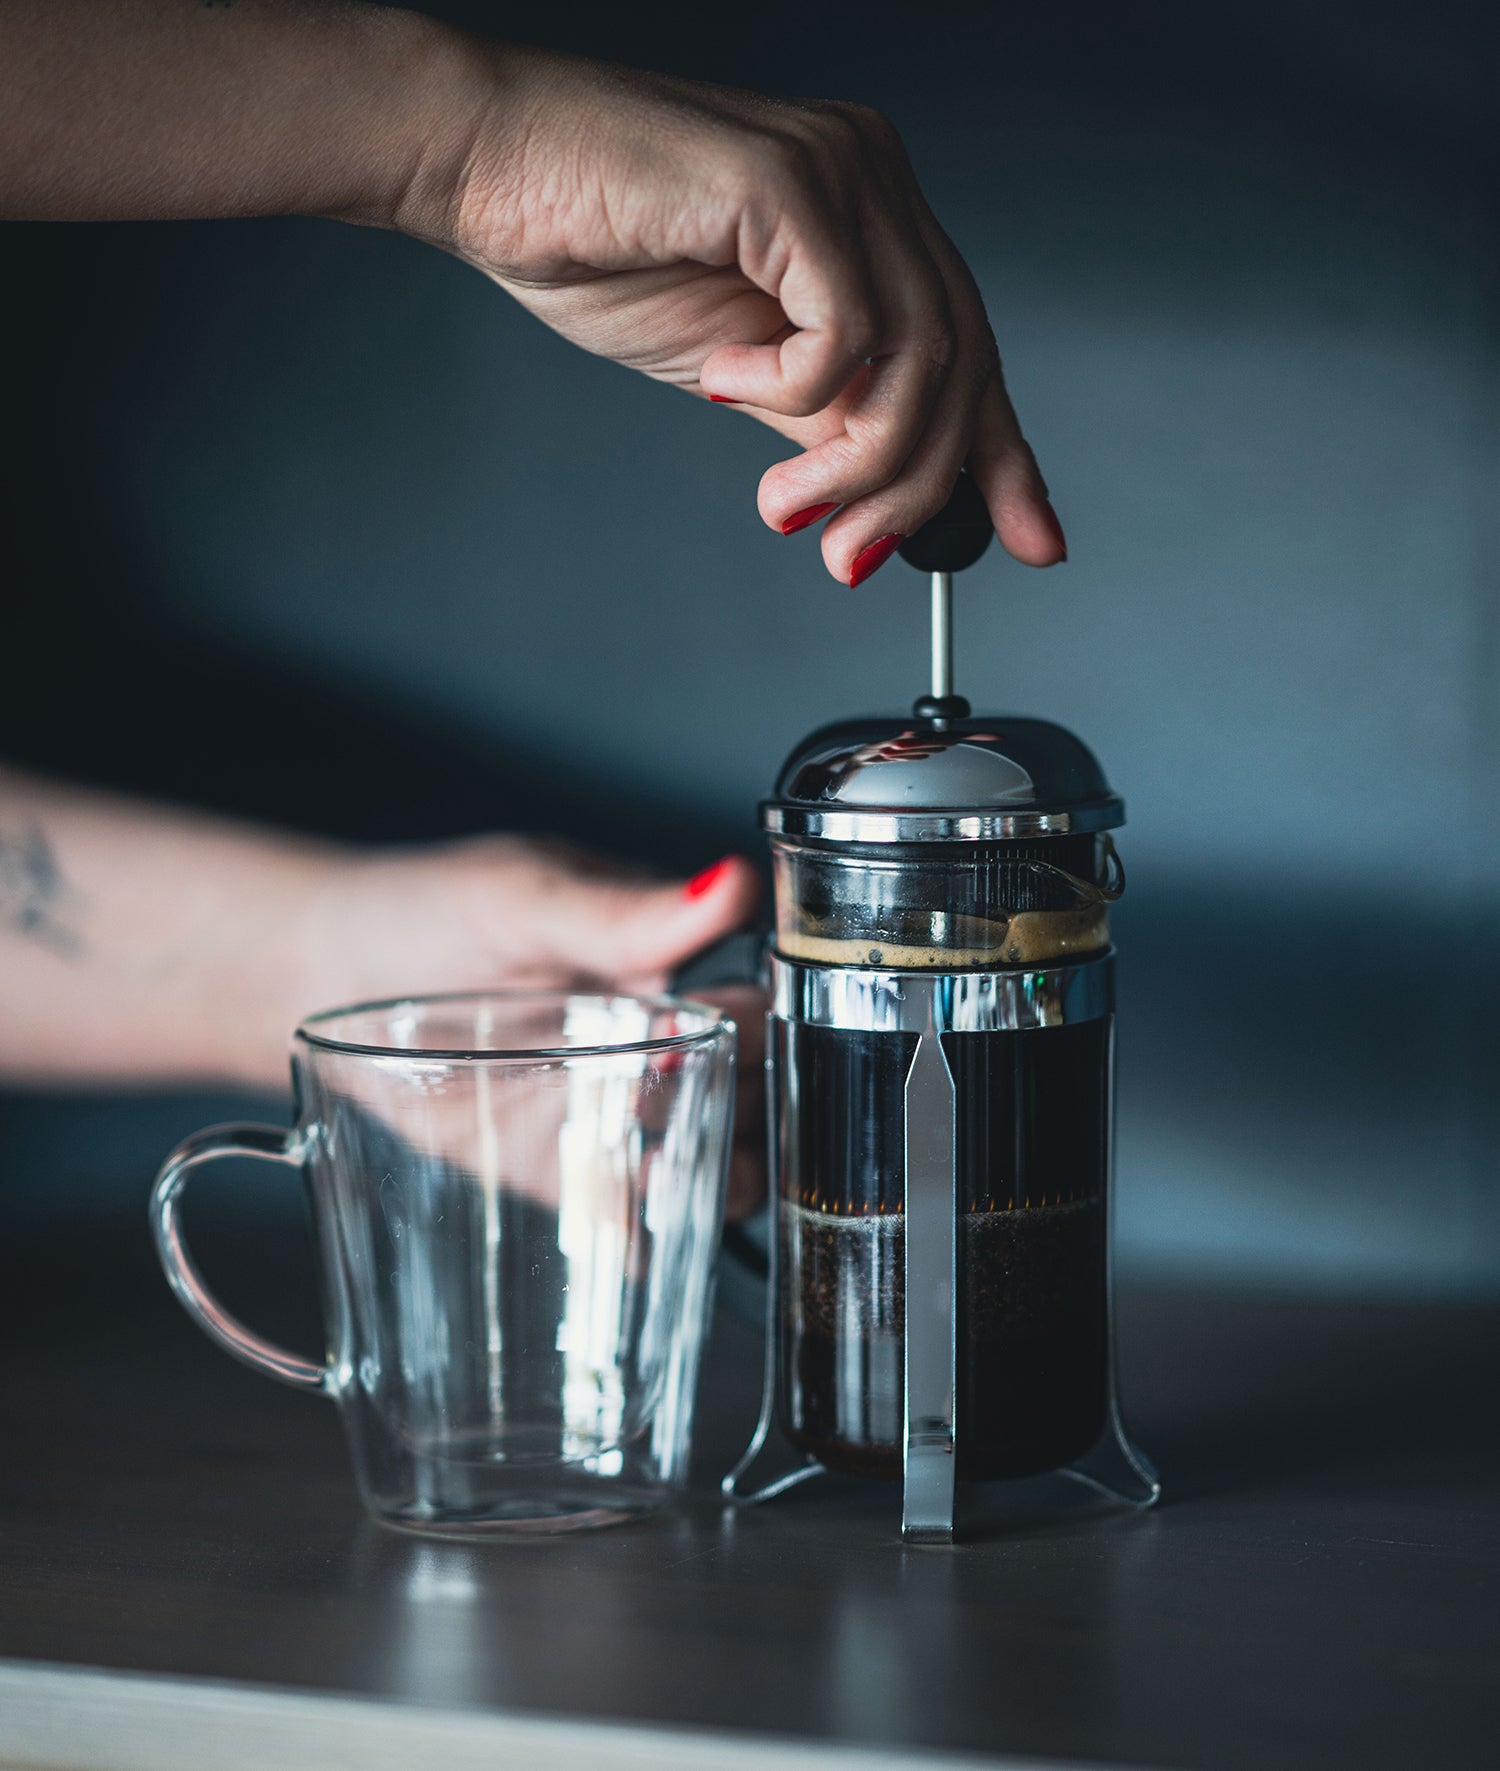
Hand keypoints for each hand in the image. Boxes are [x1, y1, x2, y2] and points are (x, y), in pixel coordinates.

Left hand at [282, 838, 766, 1218]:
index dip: (779, 1022)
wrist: (314, 973)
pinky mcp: (557, 1171)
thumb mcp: (522, 897)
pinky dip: (646, 1239)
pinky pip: (623, 1215)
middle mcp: (648, 1039)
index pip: (760, 996)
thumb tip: (729, 884)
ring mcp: (606, 1110)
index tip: (762, 1037)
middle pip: (751, 1085)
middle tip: (722, 1105)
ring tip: (689, 1176)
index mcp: (660, 962)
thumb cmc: (422, 910)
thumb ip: (623, 910)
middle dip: (759, 1106)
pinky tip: (641, 1241)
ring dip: (719, 1175)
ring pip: (707, 1156)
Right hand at [409, 44, 1064, 584]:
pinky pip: (846, 330)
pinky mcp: (791, 181)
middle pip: (961, 364)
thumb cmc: (595, 249)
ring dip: (857, 465)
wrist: (488, 172)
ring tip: (782, 502)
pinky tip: (724, 379)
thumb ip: (820, 414)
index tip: (1032, 541)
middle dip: (914, 489)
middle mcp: (874, 180)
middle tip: (847, 559)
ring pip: (918, 359)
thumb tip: (882, 487)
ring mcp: (841, 171)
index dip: (1004, 457)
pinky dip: (792, 387)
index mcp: (869, 219)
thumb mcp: (737, 367)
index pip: (971, 350)